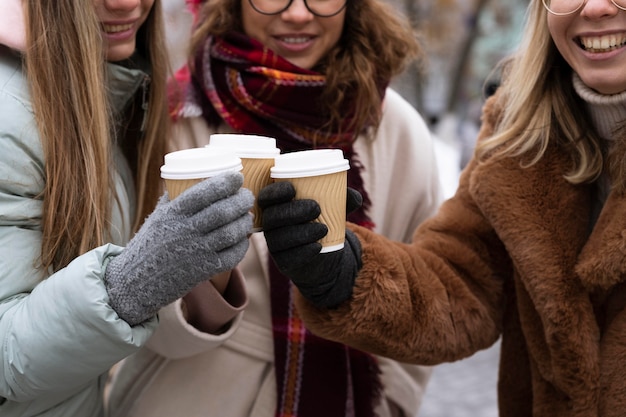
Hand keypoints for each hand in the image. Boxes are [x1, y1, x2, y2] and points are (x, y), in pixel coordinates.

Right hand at [104, 171, 253, 324]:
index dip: (225, 182)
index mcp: (172, 214)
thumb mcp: (157, 216)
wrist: (136, 282)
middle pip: (222, 212)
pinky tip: (243, 238)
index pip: (204, 193)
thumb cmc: (149, 244)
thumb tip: (192, 177)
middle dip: (241, 201)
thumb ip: (175, 198)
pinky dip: (242, 245)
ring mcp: (195, 252)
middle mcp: (184, 232)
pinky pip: (232, 256)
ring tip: (247, 217)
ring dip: (244, 223)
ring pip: (231, 233)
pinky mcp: (203, 271)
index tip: (237, 177)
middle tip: (248, 196)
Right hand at [257, 181, 362, 307]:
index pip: (266, 197)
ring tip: (324, 229)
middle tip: (316, 208)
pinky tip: (318, 247)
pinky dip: (304, 251)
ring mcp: (276, 246)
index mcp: (277, 206)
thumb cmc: (322, 220)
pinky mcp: (284, 263)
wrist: (323, 253)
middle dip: (293, 211)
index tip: (292, 189)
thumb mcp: (332, 208)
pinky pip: (288, 258)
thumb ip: (343, 199)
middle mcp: (271, 226)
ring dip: (301, 232)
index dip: (275, 192)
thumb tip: (355, 197)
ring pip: (279, 238)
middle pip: (272, 217)